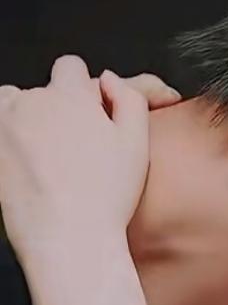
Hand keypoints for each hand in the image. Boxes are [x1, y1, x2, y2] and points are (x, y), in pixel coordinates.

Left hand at [0, 56, 178, 261]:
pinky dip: (10, 141)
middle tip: (76, 146)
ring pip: (11, 106)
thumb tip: (107, 79)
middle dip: (56, 109)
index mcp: (69, 96)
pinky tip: (29, 167)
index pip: (69, 66)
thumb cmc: (106, 195)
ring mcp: (3, 127)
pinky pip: (0, 132)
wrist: (68, 238)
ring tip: (47, 153)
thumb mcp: (136, 142)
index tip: (88, 110)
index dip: (82, 86)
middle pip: (40, 91)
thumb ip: (130, 97)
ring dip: (25, 118)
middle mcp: (30, 104)